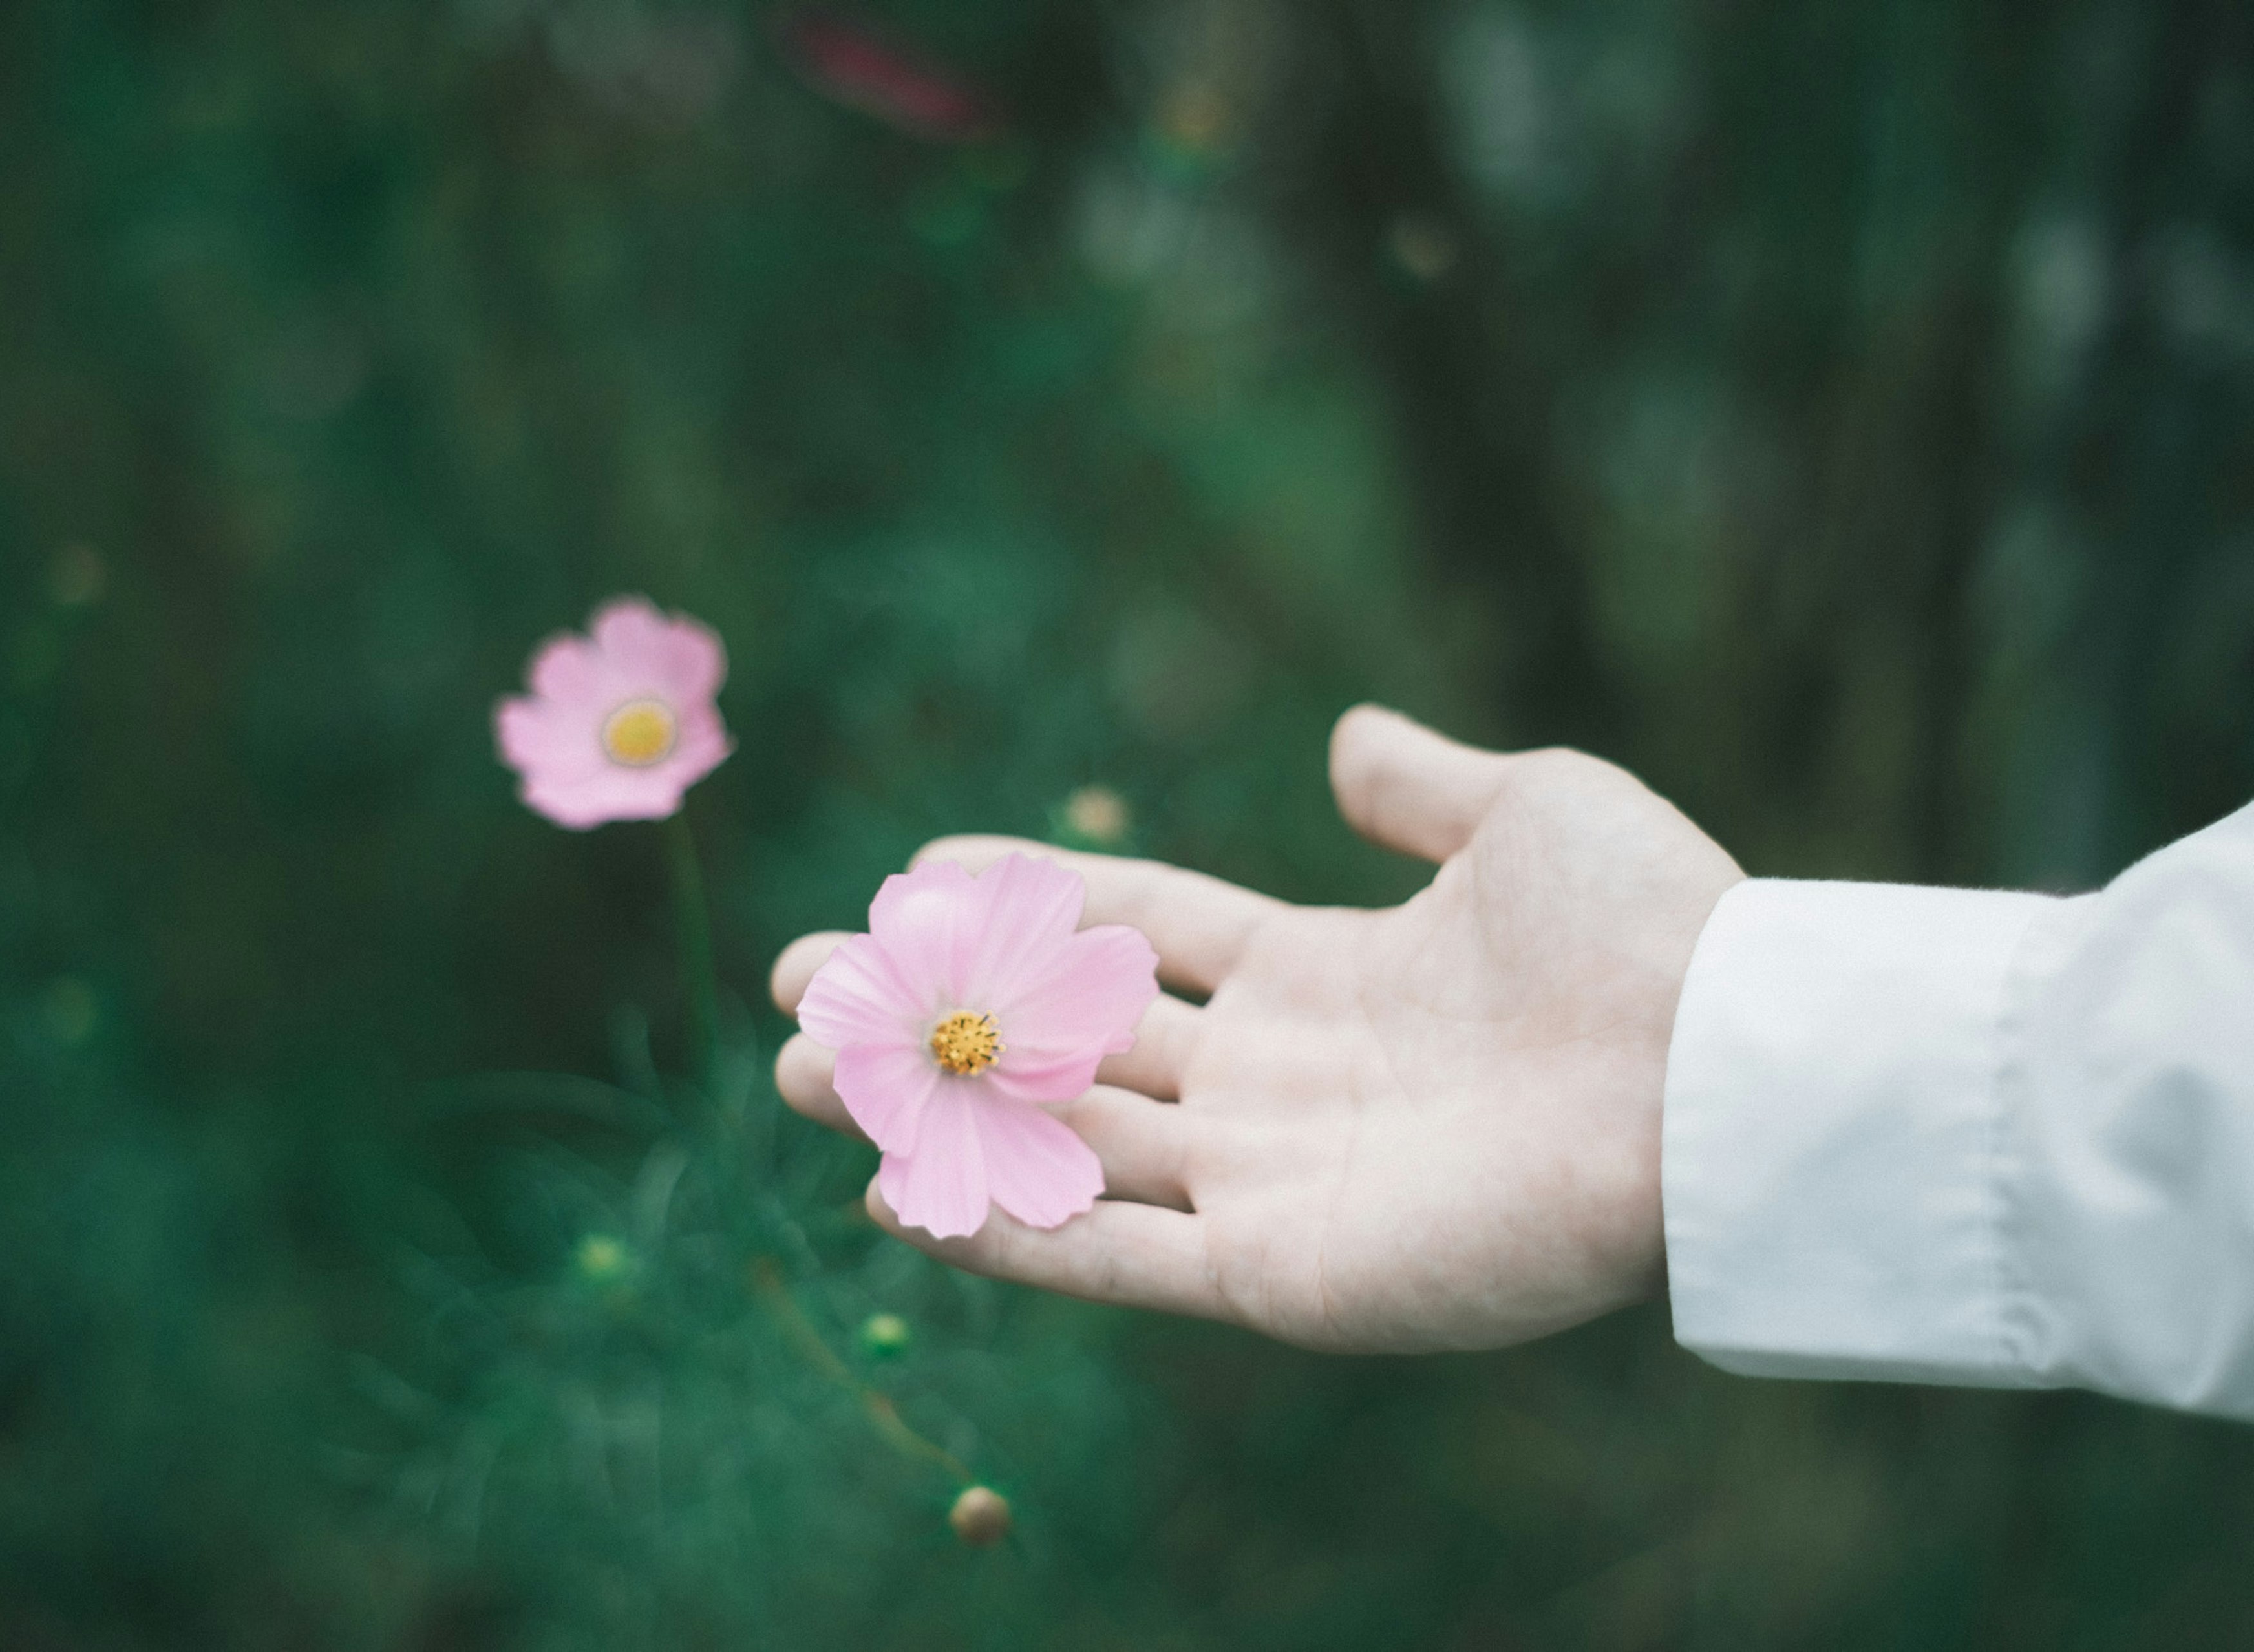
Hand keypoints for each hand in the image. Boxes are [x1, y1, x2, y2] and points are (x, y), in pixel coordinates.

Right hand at [767, 706, 1742, 1352]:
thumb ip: (1420, 783)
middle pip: (1067, 1045)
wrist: (1726, 1067)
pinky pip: (1117, 1260)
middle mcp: (1279, 1081)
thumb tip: (1346, 737)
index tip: (912, 876)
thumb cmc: (1647, 929)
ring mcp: (1272, 1181)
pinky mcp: (1283, 1275)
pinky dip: (1006, 1237)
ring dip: (925, 1117)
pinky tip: (897, 1199)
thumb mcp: (1529, 810)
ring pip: (1060, 1149)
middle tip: (796, 983)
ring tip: (791, 1074)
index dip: (1026, 902)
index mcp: (1325, 974)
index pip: (1138, 933)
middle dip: (929, 1014)